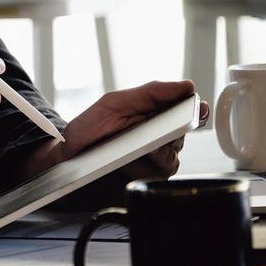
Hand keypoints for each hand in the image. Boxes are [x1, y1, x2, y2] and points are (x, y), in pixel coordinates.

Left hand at [28, 80, 206, 179]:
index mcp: (158, 116)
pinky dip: (142, 166)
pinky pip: (156, 173)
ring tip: (136, 146)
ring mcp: (157, 160)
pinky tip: (126, 161)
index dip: (197, 111)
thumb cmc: (92, 127)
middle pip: (182, 136)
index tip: (198, 109)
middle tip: (159, 129)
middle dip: (171, 132)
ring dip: (155, 150)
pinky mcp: (148, 179)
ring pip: (171, 157)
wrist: (67, 155)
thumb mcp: (116, 103)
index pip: (189, 112)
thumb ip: (151, 93)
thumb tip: (186, 86)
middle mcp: (163, 139)